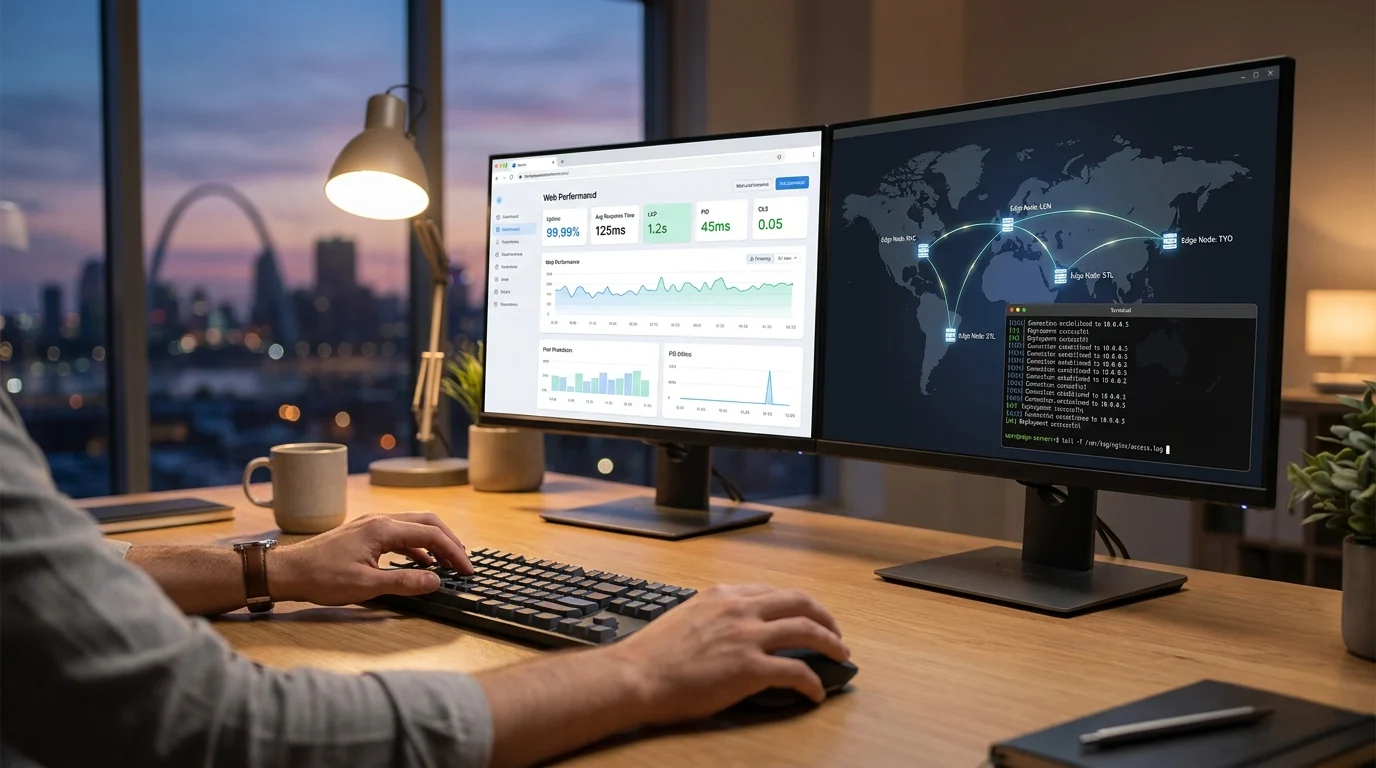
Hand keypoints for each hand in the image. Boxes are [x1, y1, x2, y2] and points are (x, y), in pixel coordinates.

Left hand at [272, 512, 471, 605]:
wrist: (288, 571)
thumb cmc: (322, 578)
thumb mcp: (366, 585)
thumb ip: (404, 582)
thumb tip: (435, 581)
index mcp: (384, 528)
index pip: (431, 535)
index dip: (454, 552)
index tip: (467, 569)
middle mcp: (381, 519)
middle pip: (427, 522)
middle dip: (450, 541)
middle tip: (464, 563)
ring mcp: (372, 524)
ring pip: (414, 526)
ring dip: (434, 542)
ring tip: (448, 562)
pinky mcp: (365, 533)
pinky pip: (400, 533)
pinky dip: (417, 546)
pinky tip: (420, 562)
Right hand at [604, 584, 848, 723]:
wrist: (636, 676)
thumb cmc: (652, 654)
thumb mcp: (686, 616)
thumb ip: (713, 615)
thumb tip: (730, 628)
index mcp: (723, 595)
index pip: (772, 592)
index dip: (797, 605)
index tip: (806, 615)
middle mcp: (739, 609)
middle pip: (799, 602)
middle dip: (824, 617)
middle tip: (835, 632)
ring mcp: (746, 637)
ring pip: (806, 630)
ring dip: (831, 643)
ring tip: (841, 656)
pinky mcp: (749, 669)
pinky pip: (796, 672)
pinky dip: (813, 682)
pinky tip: (816, 692)